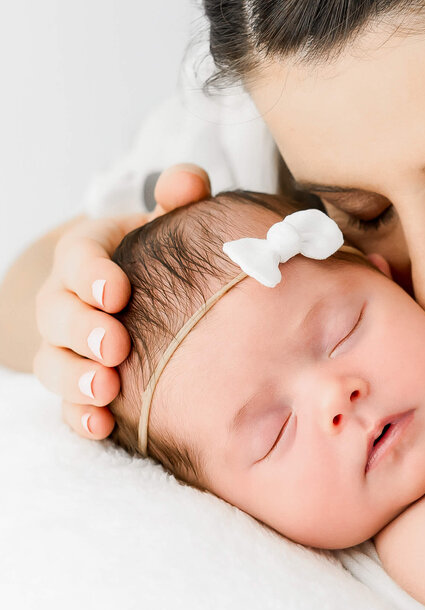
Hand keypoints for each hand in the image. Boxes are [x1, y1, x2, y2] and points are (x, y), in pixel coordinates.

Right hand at [33, 164, 211, 438]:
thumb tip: (186, 181)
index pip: (75, 257)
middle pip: (57, 314)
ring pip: (53, 362)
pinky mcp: (77, 383)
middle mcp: (66, 300)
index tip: (117, 291)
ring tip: (105, 389)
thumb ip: (180, 197)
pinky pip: (67, 404)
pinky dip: (81, 416)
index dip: (90, 275)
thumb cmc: (156, 255)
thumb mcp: (166, 222)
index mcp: (86, 255)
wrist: (139, 295)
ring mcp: (66, 345)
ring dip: (75, 378)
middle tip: (114, 346)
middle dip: (82, 331)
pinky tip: (103, 427)